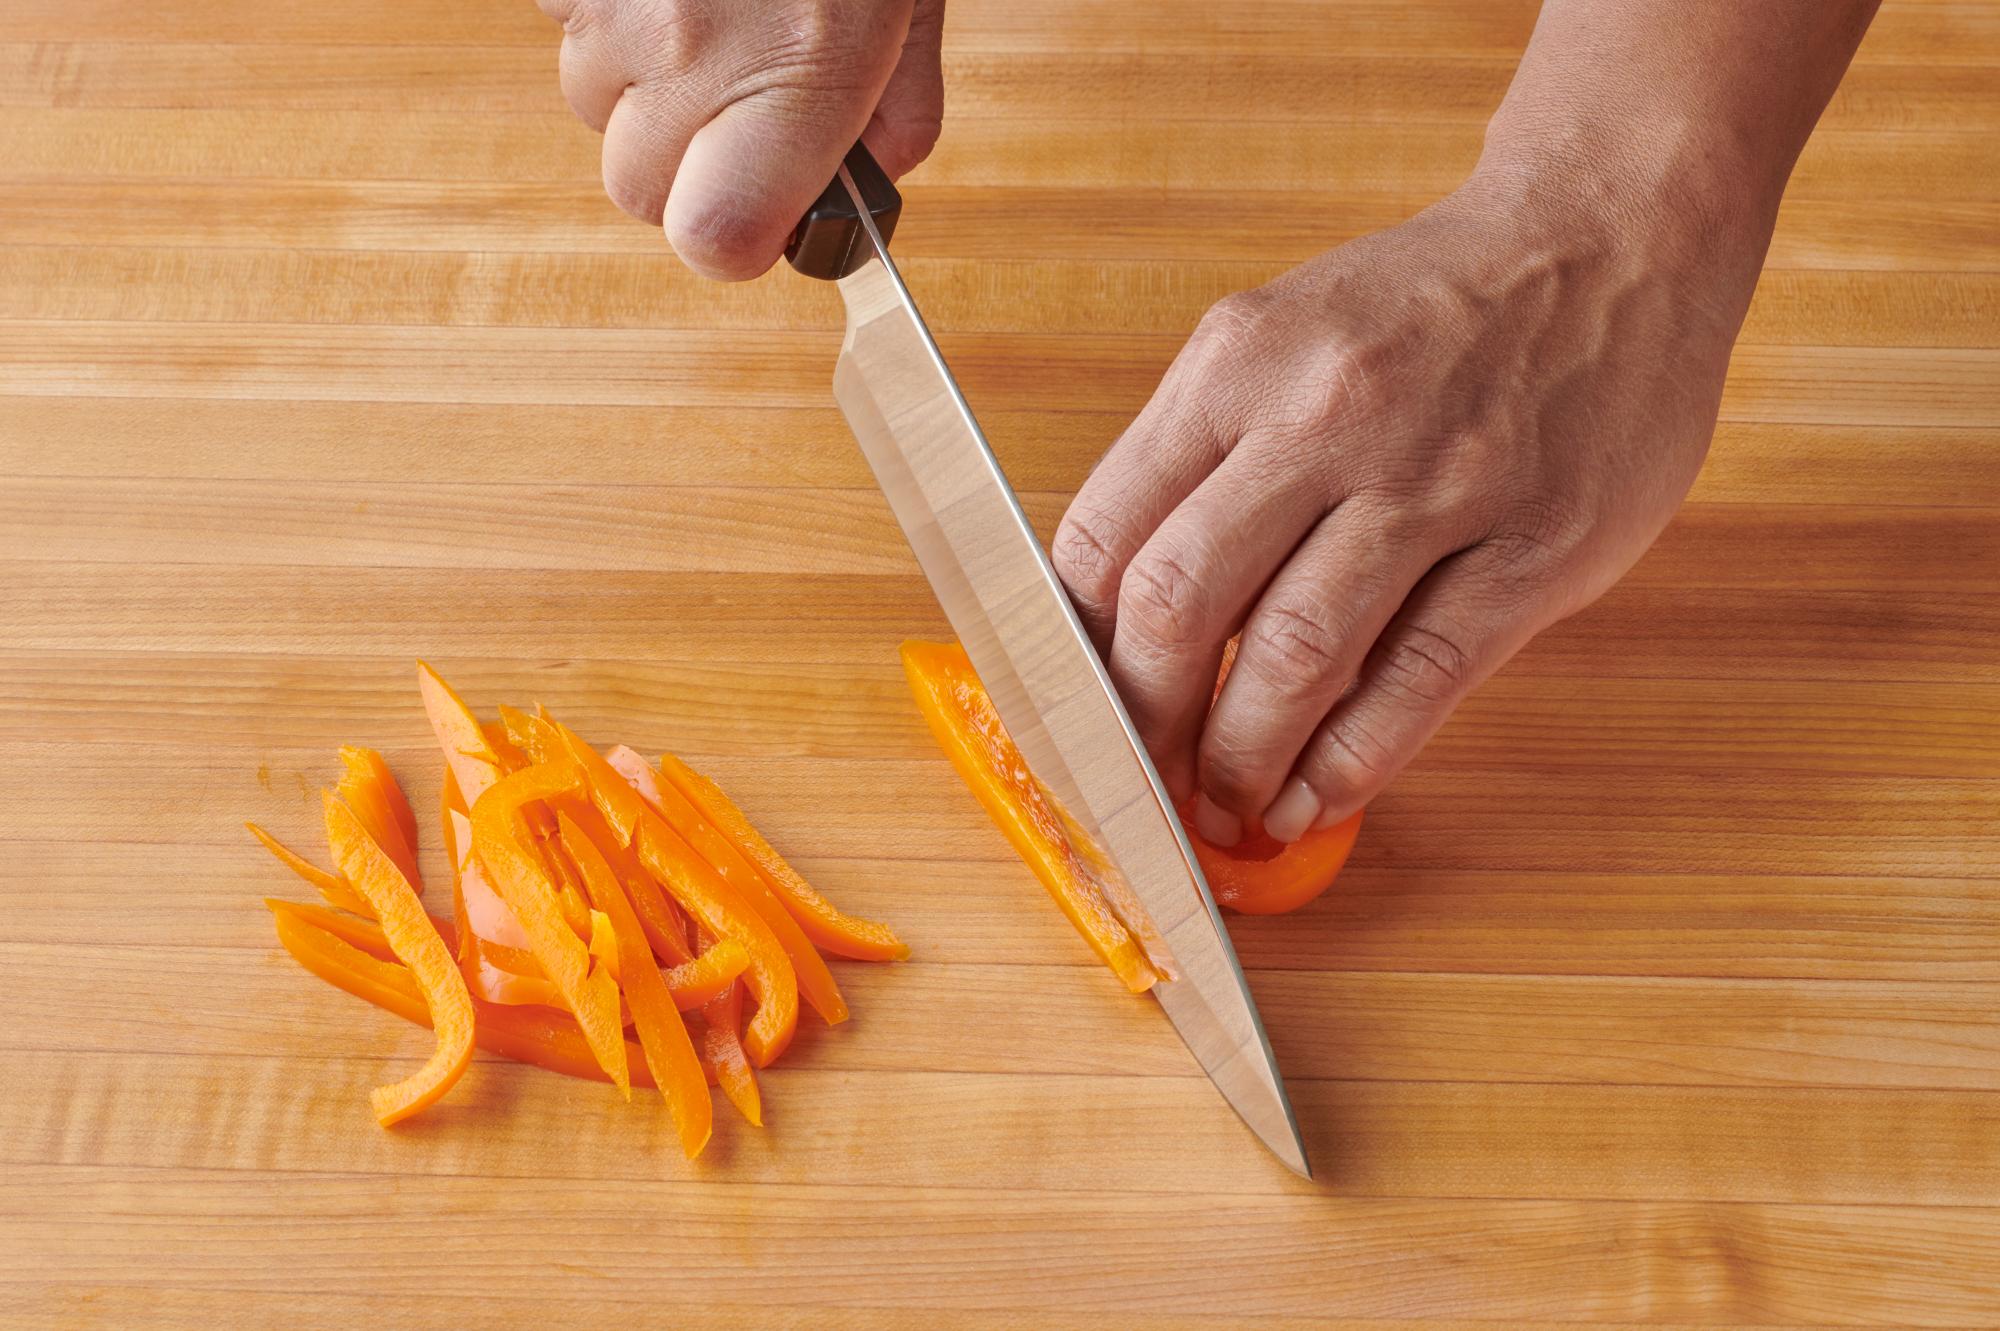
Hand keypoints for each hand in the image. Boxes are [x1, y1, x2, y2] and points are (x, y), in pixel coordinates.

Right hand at [538, 0, 943, 277]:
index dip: (733, 241)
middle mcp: (690, 48)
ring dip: (639, 83)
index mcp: (800, 73)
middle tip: (737, 93)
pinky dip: (605, 12)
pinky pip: (565, 23)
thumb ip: (898, 114)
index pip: (716, 240)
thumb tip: (864, 187)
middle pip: (640, 190)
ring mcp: (612, 6)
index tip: (760, 214)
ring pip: (593, 103)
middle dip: (683, 164)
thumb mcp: (912, 4)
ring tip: (706, 15)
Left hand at [1052, 159, 1764, 846]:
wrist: (1614, 234)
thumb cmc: (1427, 308)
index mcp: (1236, 362)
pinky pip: (1422, 676)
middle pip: (1182, 603)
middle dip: (1147, 719)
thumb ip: (1204, 458)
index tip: (1084, 708)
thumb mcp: (1281, 335)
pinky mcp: (1534, 544)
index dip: (1078, 650)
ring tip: (1227, 807)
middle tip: (1148, 776)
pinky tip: (1319, 797)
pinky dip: (1354, 759)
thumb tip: (1129, 616)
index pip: (1106, 536)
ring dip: (1244, 758)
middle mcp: (1325, 416)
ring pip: (1297, 653)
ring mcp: (1437, 481)